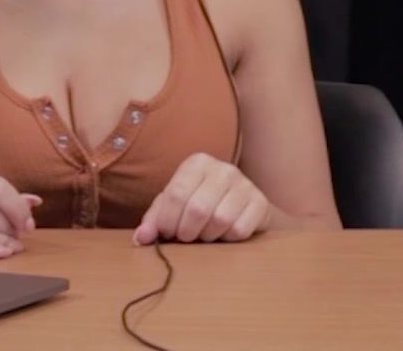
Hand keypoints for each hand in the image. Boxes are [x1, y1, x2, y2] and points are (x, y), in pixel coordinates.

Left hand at [134, 153, 270, 244]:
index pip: (176, 195)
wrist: (237, 204)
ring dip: (208, 236)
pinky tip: (224, 233)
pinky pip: (240, 229)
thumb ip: (154, 220)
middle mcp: (224, 169)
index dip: (167, 222)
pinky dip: (228, 239)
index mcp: (197, 163)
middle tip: (186, 236)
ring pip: (220, 220)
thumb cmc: (198, 203)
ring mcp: (246, 184)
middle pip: (198, 209)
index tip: (167, 232)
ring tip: (205, 234)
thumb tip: (142, 238)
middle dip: (186, 232)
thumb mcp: (172, 206)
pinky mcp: (261, 202)